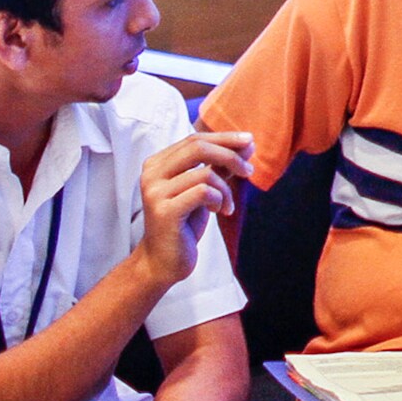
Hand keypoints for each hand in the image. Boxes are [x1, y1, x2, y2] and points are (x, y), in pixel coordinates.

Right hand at [133, 132, 252, 285]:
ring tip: (227, 206)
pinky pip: (204, 193)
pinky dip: (219, 200)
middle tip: (248, 171)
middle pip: (197, 147)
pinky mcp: (165, 212)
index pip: (194, 139)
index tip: (249, 141)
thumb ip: (219, 167)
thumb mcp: (203, 191)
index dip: (224, 138)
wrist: (162, 262)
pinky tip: (219, 212)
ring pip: (205, 174)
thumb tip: (247, 145)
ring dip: (226, 189)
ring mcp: (156, 193)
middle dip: (230, 155)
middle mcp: (152, 174)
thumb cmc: (183, 225)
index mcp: (157, 164)